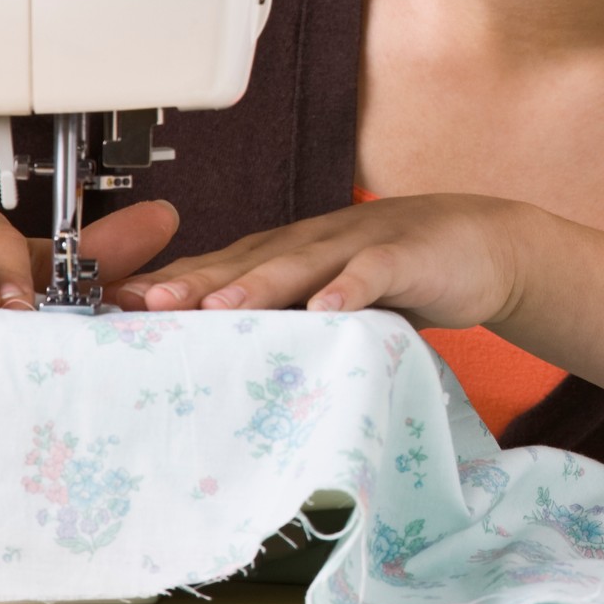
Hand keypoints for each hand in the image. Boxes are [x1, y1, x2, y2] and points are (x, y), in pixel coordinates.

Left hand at [111, 194, 534, 329]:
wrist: (481, 242)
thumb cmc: (395, 273)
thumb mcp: (329, 292)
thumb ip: (283, 317)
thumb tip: (217, 361)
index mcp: (289, 251)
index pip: (222, 264)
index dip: (175, 281)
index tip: (122, 306)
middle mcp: (314, 241)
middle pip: (248, 260)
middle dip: (197, 281)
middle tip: (152, 305)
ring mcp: (359, 243)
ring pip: (302, 262)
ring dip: (261, 283)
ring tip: (222, 306)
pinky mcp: (407, 255)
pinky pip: (374, 271)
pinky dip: (350, 287)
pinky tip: (328, 308)